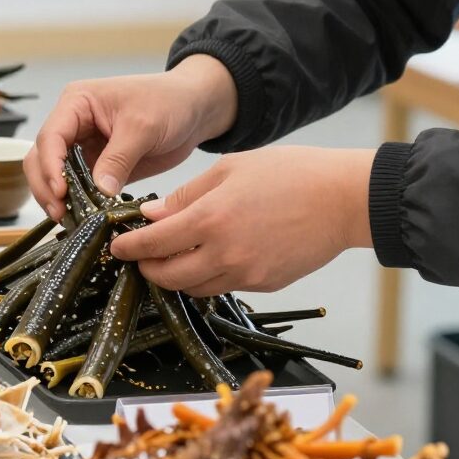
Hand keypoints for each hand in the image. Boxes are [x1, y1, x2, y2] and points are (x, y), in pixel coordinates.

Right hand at [26, 55, 238, 218]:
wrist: (194, 109)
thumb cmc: (169, 102)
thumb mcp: (143, 126)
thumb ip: (119, 158)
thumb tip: (99, 192)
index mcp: (77, 103)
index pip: (50, 136)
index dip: (50, 166)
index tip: (60, 192)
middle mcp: (73, 124)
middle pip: (41, 158)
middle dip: (46, 186)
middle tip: (60, 213)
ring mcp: (83, 147)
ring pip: (53, 176)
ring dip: (57, 198)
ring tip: (69, 220)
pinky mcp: (97, 167)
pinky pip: (78, 188)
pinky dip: (77, 203)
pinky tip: (83, 219)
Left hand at [109, 146, 376, 293]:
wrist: (342, 199)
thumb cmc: (290, 174)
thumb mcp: (229, 170)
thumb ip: (186, 196)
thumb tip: (151, 215)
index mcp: (210, 219)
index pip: (154, 244)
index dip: (130, 249)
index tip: (117, 248)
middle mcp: (224, 254)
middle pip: (168, 276)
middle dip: (148, 268)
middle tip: (139, 257)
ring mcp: (245, 274)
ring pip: (194, 288)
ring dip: (176, 277)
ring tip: (170, 259)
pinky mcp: (264, 284)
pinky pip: (223, 287)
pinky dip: (207, 277)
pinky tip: (208, 259)